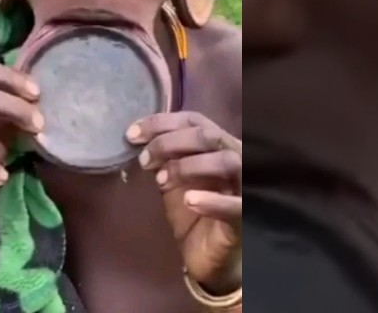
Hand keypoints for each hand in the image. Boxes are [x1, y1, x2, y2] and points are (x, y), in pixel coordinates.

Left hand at [129, 112, 241, 294]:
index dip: (161, 122)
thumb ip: (163, 159)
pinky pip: (236, 205)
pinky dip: (212, 200)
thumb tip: (139, 141)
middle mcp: (235, 158)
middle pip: (207, 135)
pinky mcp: (245, 217)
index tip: (132, 134)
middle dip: (169, 142)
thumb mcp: (172, 181)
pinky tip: (190, 200)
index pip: (193, 120)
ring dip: (188, 166)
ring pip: (226, 161)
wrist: (208, 256)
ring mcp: (244, 187)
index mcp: (217, 146)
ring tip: (161, 181)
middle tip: (143, 160)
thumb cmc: (193, 213)